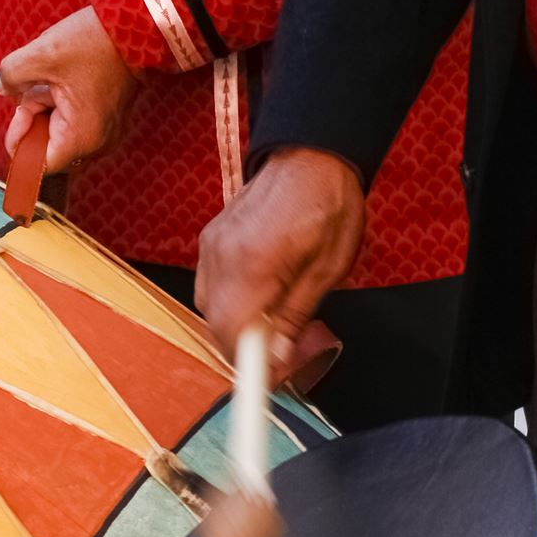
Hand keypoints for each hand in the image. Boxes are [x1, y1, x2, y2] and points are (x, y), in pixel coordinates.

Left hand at [0, 7, 139, 173]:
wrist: (130, 32)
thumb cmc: (92, 45)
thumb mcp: (40, 56)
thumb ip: (10, 75)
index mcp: (81, 137)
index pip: (41, 165)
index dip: (21, 144)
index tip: (19, 115)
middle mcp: (96, 144)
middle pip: (50, 150)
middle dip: (33, 124)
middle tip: (31, 92)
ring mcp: (105, 134)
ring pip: (61, 136)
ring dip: (46, 113)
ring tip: (48, 82)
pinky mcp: (108, 122)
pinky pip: (75, 126)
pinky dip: (61, 109)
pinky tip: (60, 84)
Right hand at [196, 148, 366, 359]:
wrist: (310, 156)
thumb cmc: (327, 205)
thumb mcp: (326, 271)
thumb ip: (294, 317)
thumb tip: (277, 357)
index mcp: (253, 264)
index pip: (232, 335)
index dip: (249, 366)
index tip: (269, 380)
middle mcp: (221, 255)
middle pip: (216, 327)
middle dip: (247, 350)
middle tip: (284, 354)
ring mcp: (211, 246)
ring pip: (210, 310)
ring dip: (240, 328)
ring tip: (278, 324)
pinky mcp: (211, 241)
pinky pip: (211, 288)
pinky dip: (233, 305)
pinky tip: (264, 300)